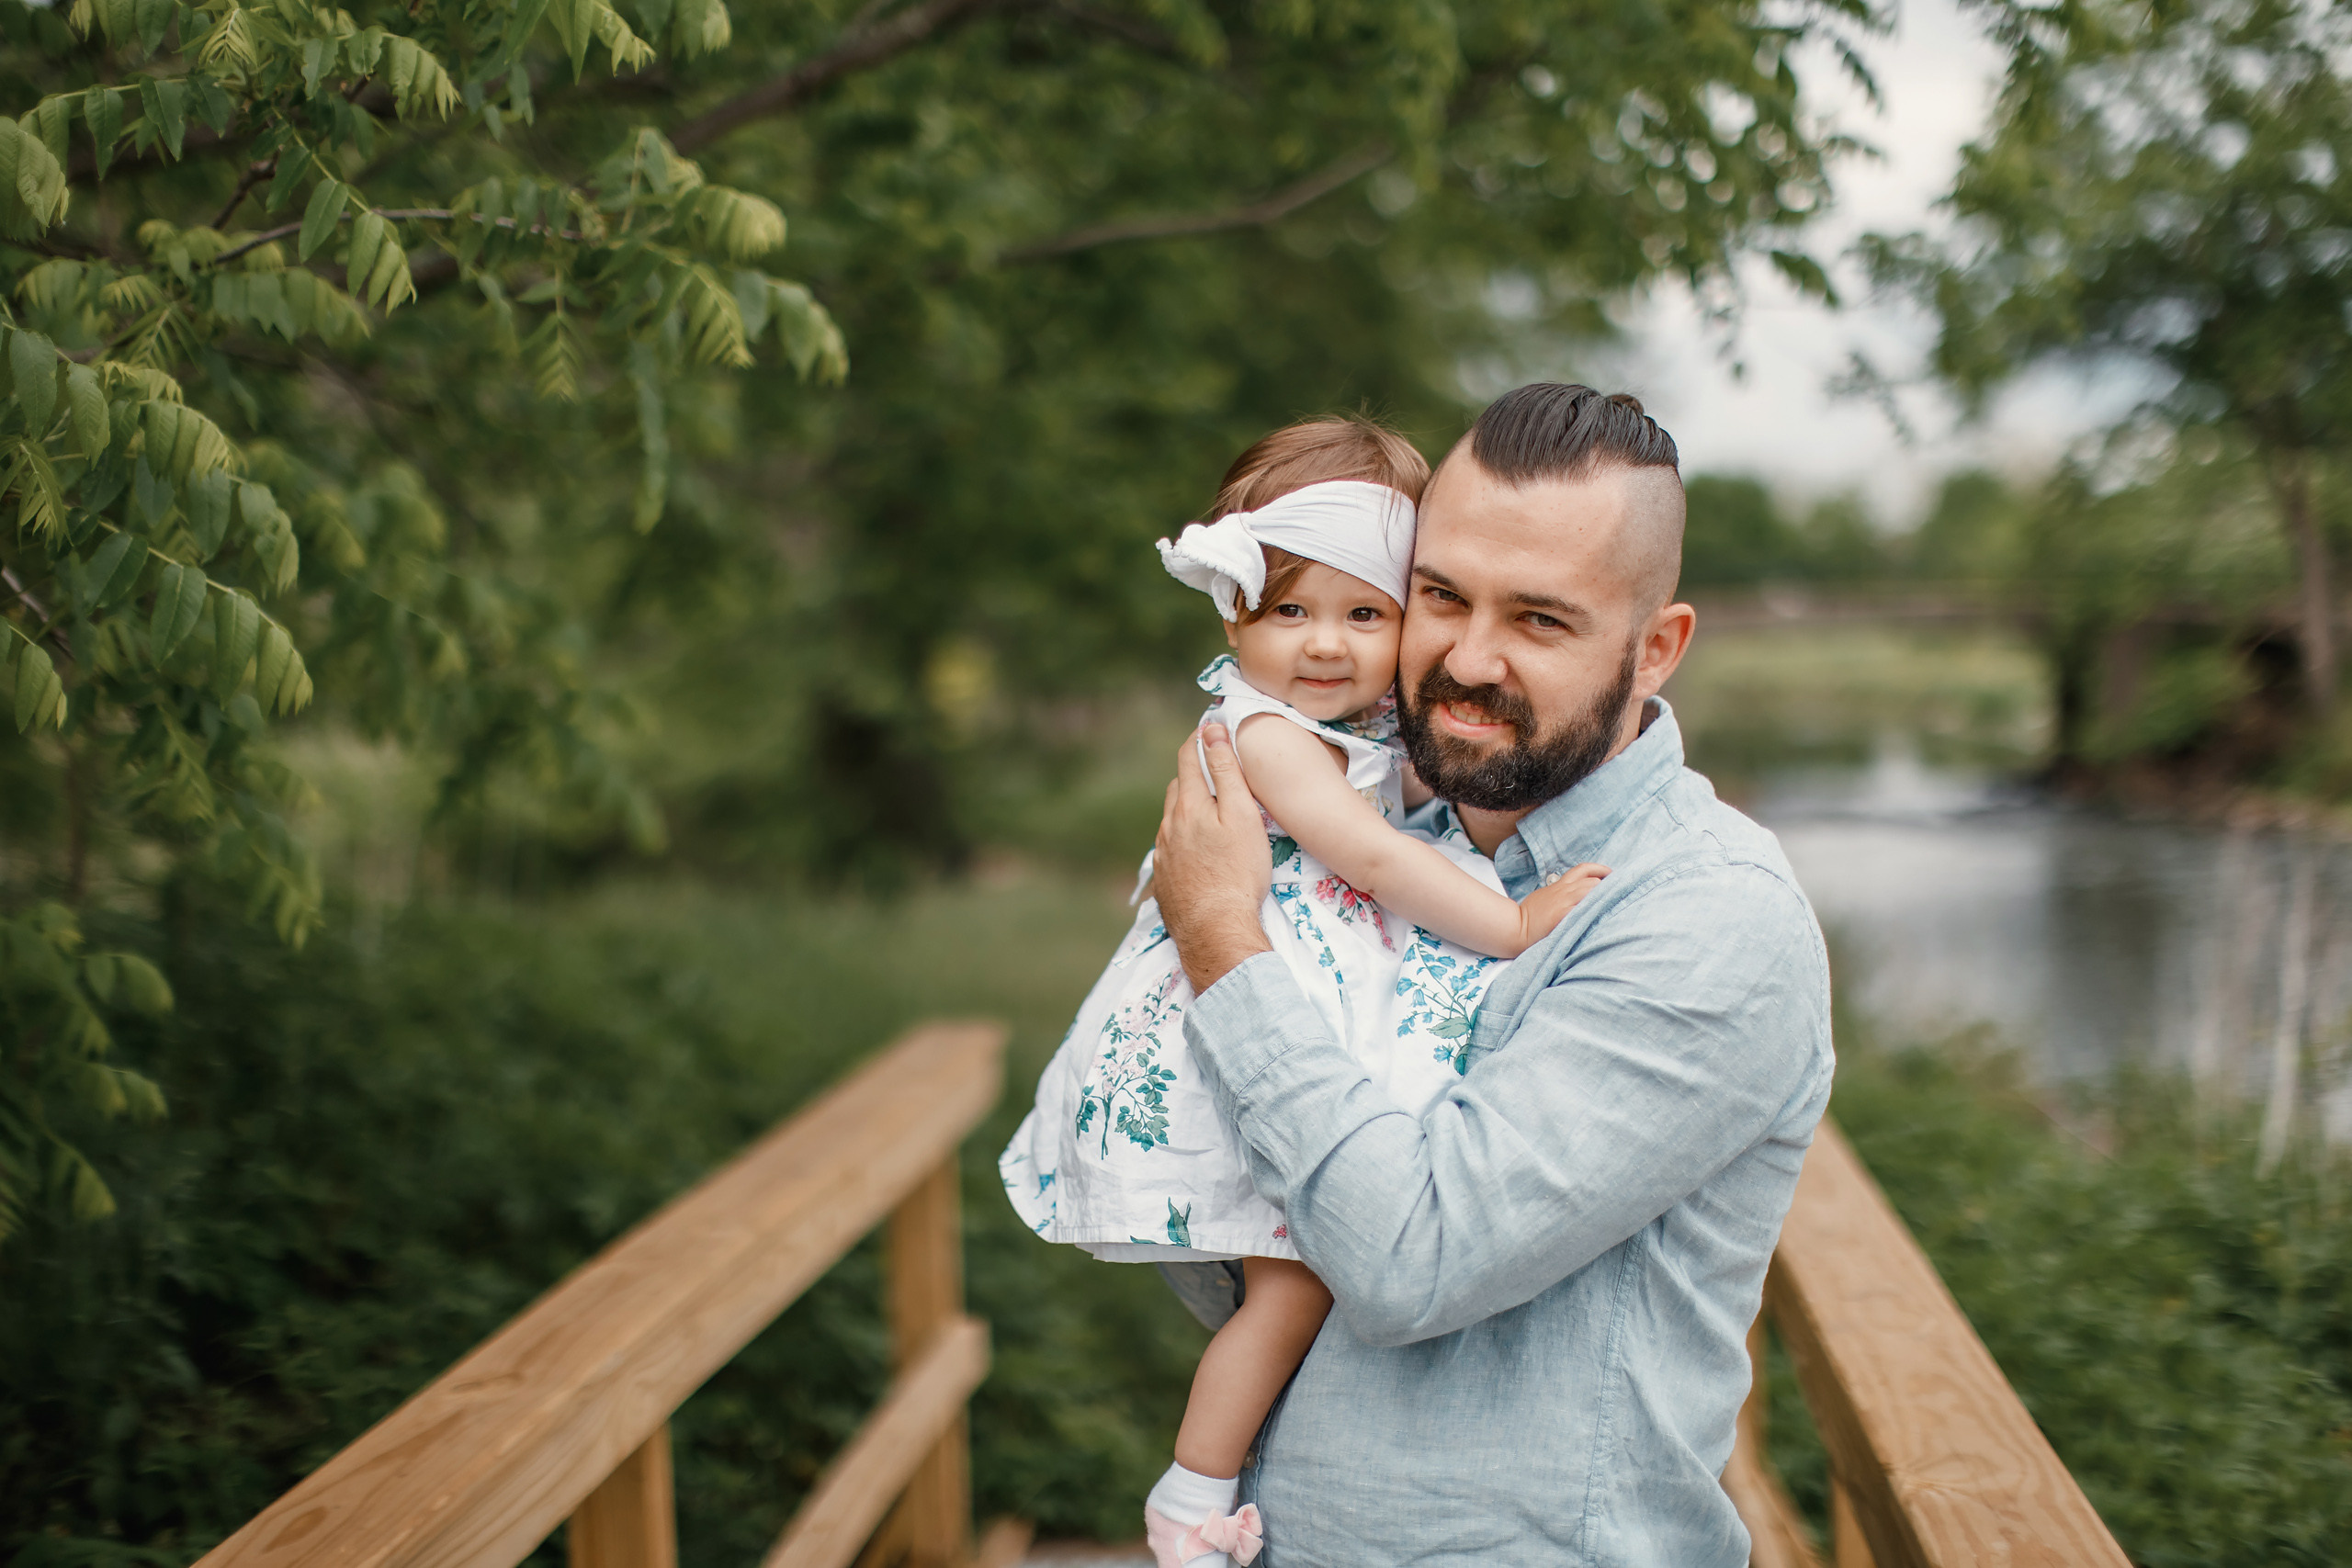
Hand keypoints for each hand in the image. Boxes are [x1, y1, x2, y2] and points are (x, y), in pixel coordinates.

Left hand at [1155, 721, 1273, 991]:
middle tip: (1214, 769)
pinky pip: (1171, 848)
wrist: (1215, 930)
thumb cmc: (1238, 872)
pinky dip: (1184, 838)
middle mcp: (1168, 826)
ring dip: (1188, 808)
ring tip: (1210, 810)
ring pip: (1173, 819)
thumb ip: (1226, 771)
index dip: (1199, 738)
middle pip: (1178, 788)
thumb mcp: (1241, 815)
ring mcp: (1163, 854)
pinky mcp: (1164, 880)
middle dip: (1194, 773)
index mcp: (1188, 805)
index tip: (1210, 727)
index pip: (1188, 757)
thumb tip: (1212, 730)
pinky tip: (1198, 850)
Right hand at [1515, 862, 1609, 950]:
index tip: (1610, 874)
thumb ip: (1559, 892)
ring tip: (1613, 905)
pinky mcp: (1563, 915)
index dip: (1600, 869)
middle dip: (1607, 887)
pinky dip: (1595, 910)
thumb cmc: (1528, 916)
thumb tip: (1573, 895)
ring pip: (1591, 890)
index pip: (1583, 869)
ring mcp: (1564, 902)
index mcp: (1559, 885)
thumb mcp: (1544, 896)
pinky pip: (1585, 908)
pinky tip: (1602, 916)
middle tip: (1618, 894)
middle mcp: (1563, 891)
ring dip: (1604, 897)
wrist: (1515, 927)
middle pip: (1592, 881)